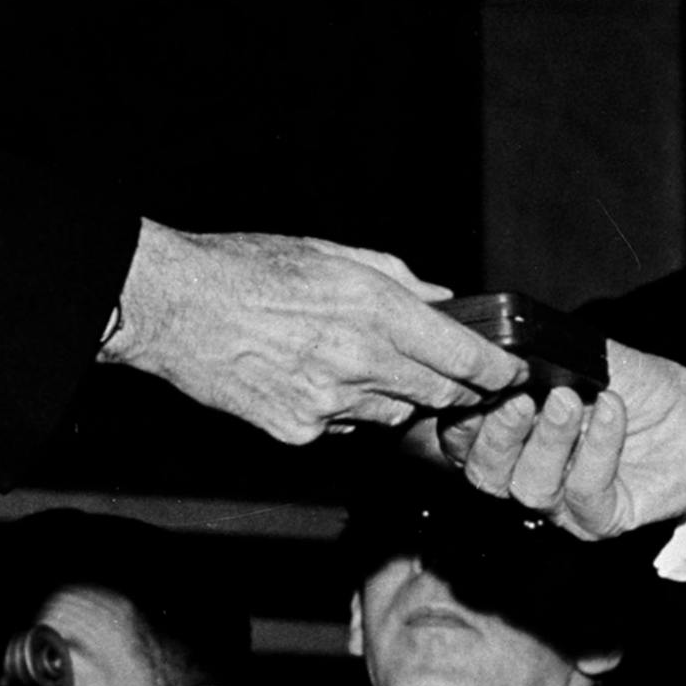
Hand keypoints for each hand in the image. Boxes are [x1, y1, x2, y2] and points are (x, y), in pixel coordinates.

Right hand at [104, 223, 522, 443]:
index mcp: (375, 309)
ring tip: (363, 362)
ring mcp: (329, 403)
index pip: (465, 357)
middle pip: (440, 394)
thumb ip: (399, 280)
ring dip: (398, 395)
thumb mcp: (335, 254)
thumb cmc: (246, 270)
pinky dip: (348, 409)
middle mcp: (359, 361)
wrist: (173, 308)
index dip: (499, 371)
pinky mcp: (300, 431)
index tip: (512, 374)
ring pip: (395, 413)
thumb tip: (442, 300)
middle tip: (458, 375)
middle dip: (457, 387)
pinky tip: (321, 379)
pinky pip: (348, 427)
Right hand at [432, 339, 685, 537]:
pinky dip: (597, 448)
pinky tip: (611, 411)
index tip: (481, 382)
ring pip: (529, 488)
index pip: (461, 436)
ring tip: (570, 399)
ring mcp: (562, 502)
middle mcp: (528, 471)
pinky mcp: (600, 519)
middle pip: (483, 473)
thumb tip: (500, 342)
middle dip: (496, 435)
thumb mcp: (581, 357)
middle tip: (519, 399)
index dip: (461, 417)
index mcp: (510, 434)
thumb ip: (538, 354)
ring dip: (548, 441)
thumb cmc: (638, 388)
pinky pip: (584, 492)